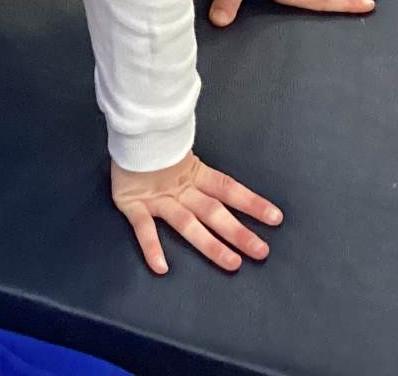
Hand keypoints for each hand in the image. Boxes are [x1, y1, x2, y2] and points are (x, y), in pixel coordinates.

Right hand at [112, 151, 281, 274]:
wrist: (121, 130)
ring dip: (210, 244)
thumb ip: (197, 165)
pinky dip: (151, 246)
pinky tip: (161, 267)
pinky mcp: (133, 203)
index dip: (252, 202)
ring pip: (188, 223)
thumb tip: (223, 177)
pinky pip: (143, 228)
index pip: (228, 188)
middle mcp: (180, 188)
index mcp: (194, 173)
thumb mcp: (179, 152)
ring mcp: (158, 197)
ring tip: (231, 263)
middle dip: (238, 232)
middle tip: (261, 251)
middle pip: (214, 211)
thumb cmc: (151, 143)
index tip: (276, 217)